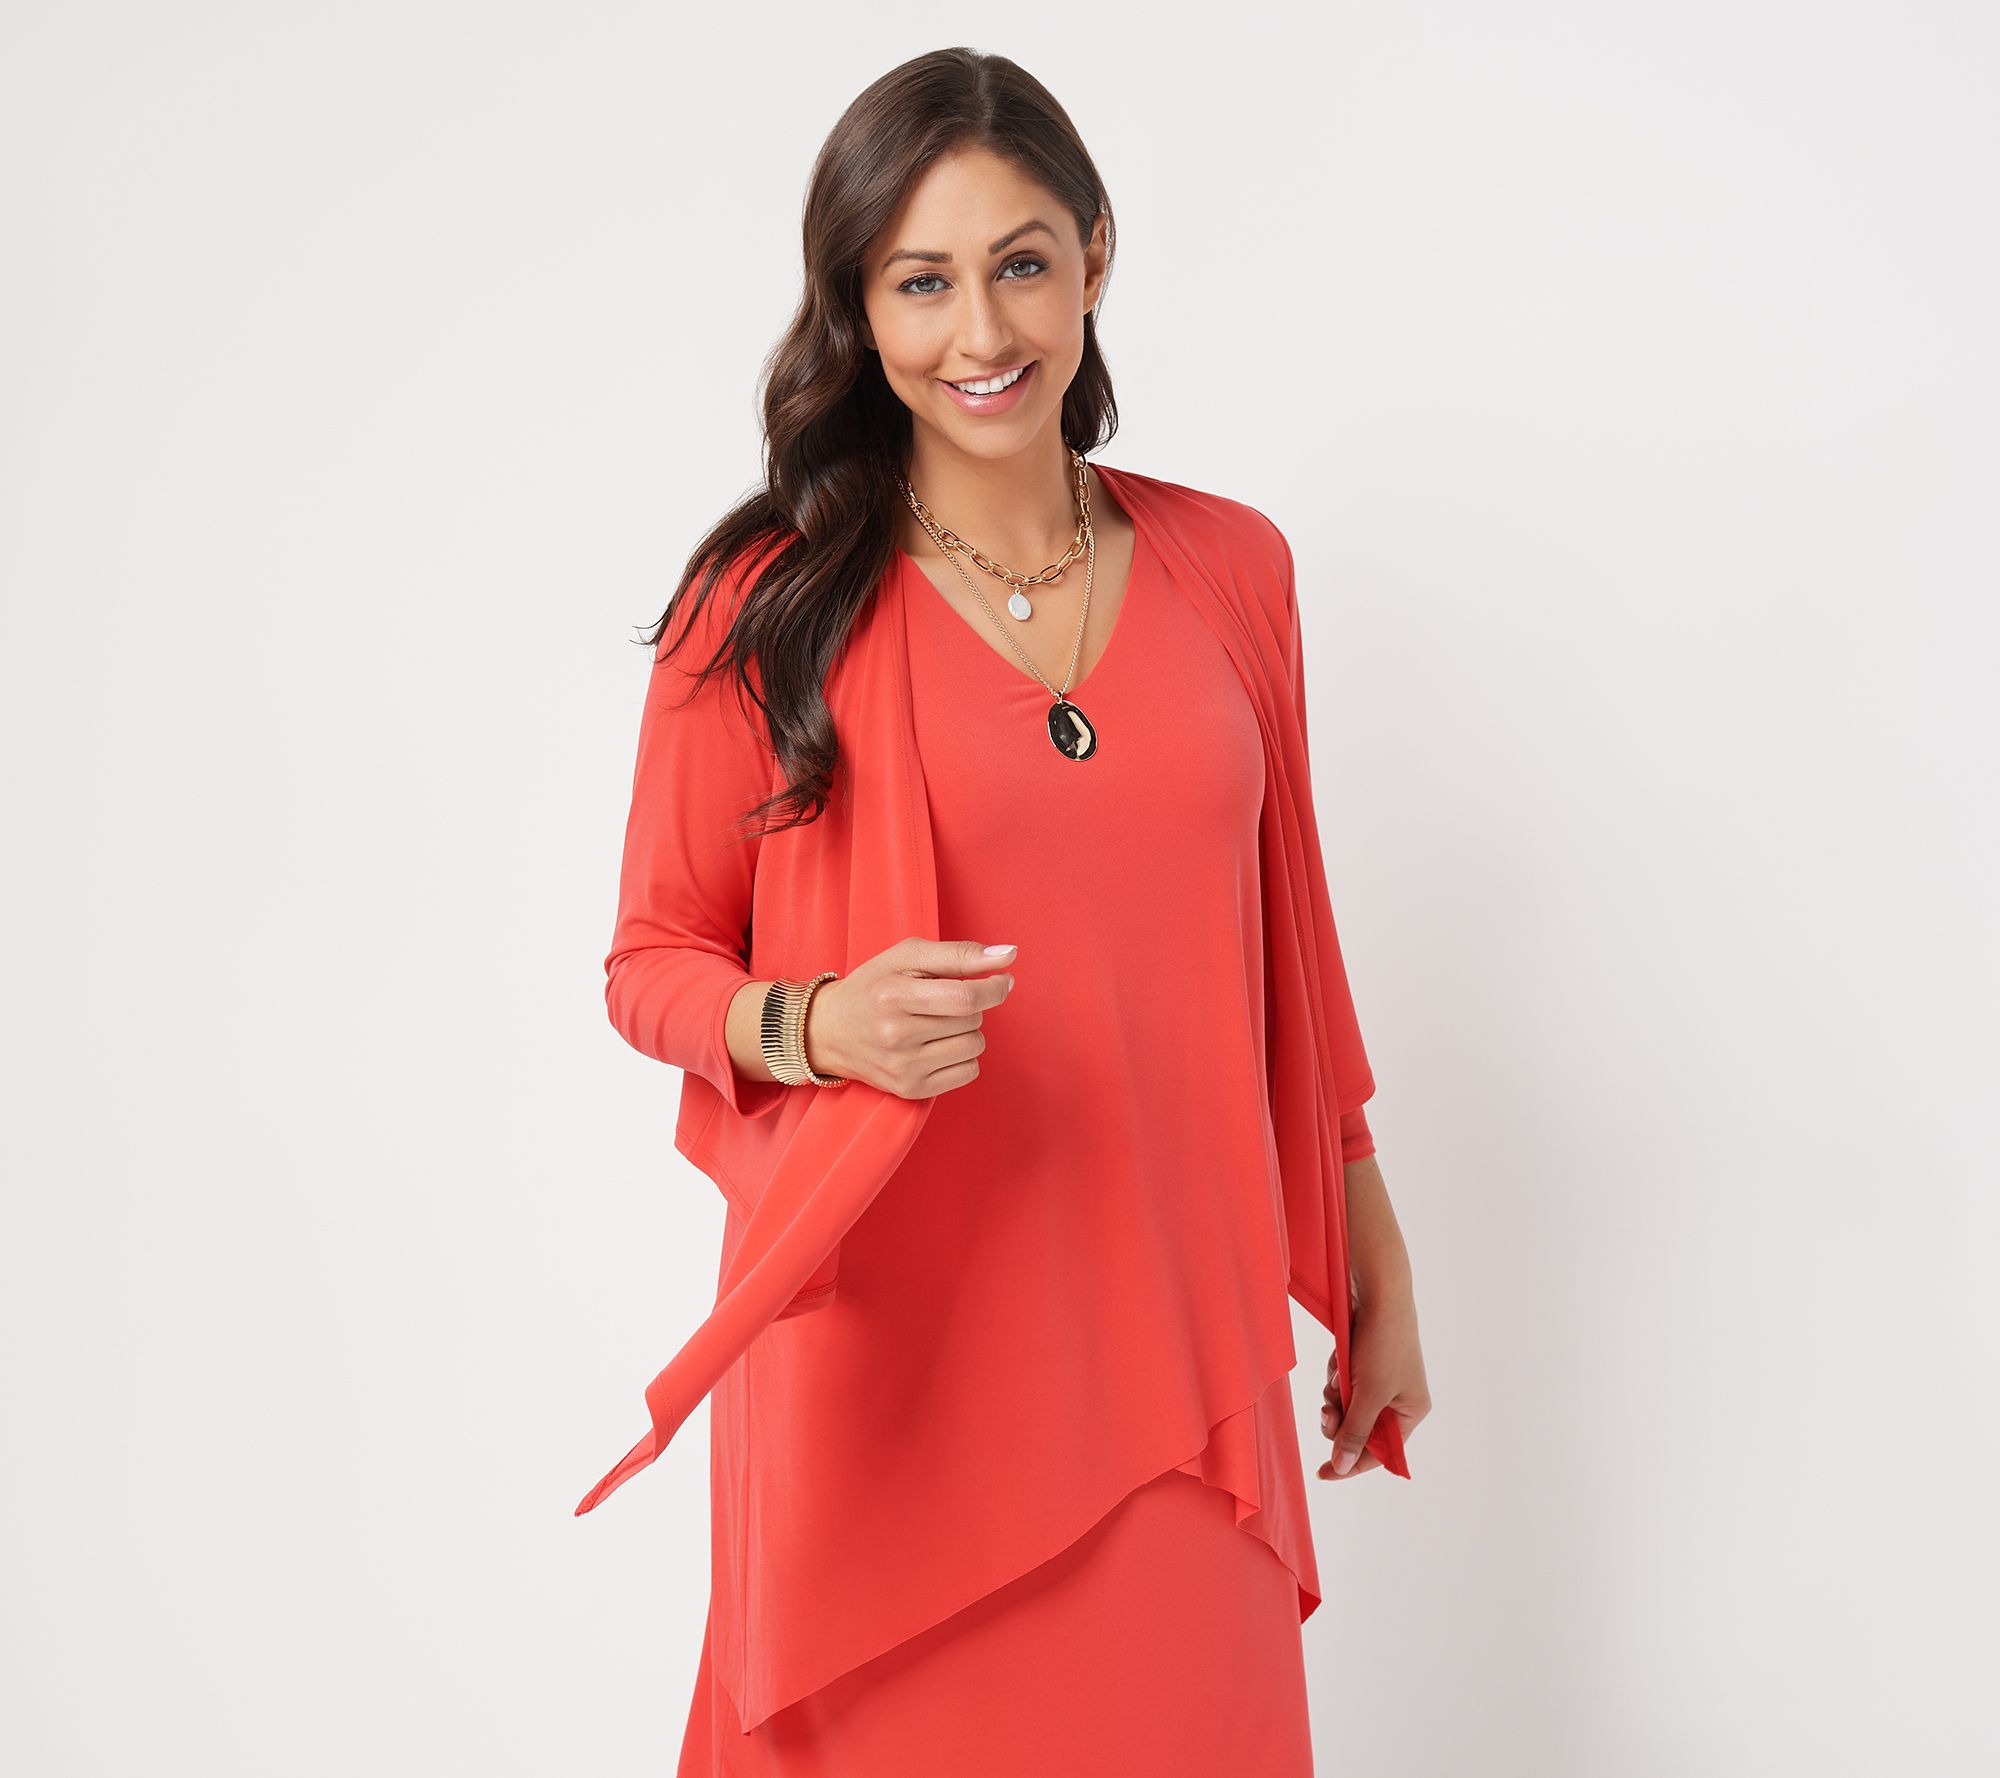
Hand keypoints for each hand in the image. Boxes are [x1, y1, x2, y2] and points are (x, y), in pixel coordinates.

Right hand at [806, 937, 1017, 1099]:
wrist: (829, 1030)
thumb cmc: (874, 986)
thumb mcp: (907, 956)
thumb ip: (960, 954)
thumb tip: (1009, 955)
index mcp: (894, 997)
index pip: (966, 998)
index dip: (994, 987)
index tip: (1002, 979)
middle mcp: (897, 1037)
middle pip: (973, 1021)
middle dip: (970, 1006)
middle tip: (940, 1002)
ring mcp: (904, 1069)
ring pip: (975, 1046)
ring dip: (967, 1031)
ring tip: (936, 1024)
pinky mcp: (911, 1090)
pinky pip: (969, 1072)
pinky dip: (962, 1056)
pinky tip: (937, 1046)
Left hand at [1317, 1288, 1428, 1479]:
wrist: (1377, 1291)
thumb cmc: (1383, 1344)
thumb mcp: (1369, 1394)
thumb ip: (1355, 1433)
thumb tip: (1342, 1467)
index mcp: (1411, 1411)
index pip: (1381, 1452)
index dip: (1352, 1464)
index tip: (1324, 1474)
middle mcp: (1398, 1399)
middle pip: (1359, 1430)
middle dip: (1340, 1419)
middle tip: (1328, 1408)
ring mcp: (1379, 1380)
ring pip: (1345, 1406)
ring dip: (1335, 1394)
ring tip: (1339, 1374)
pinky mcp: (1363, 1363)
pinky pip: (1341, 1383)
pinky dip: (1336, 1373)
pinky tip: (1340, 1357)